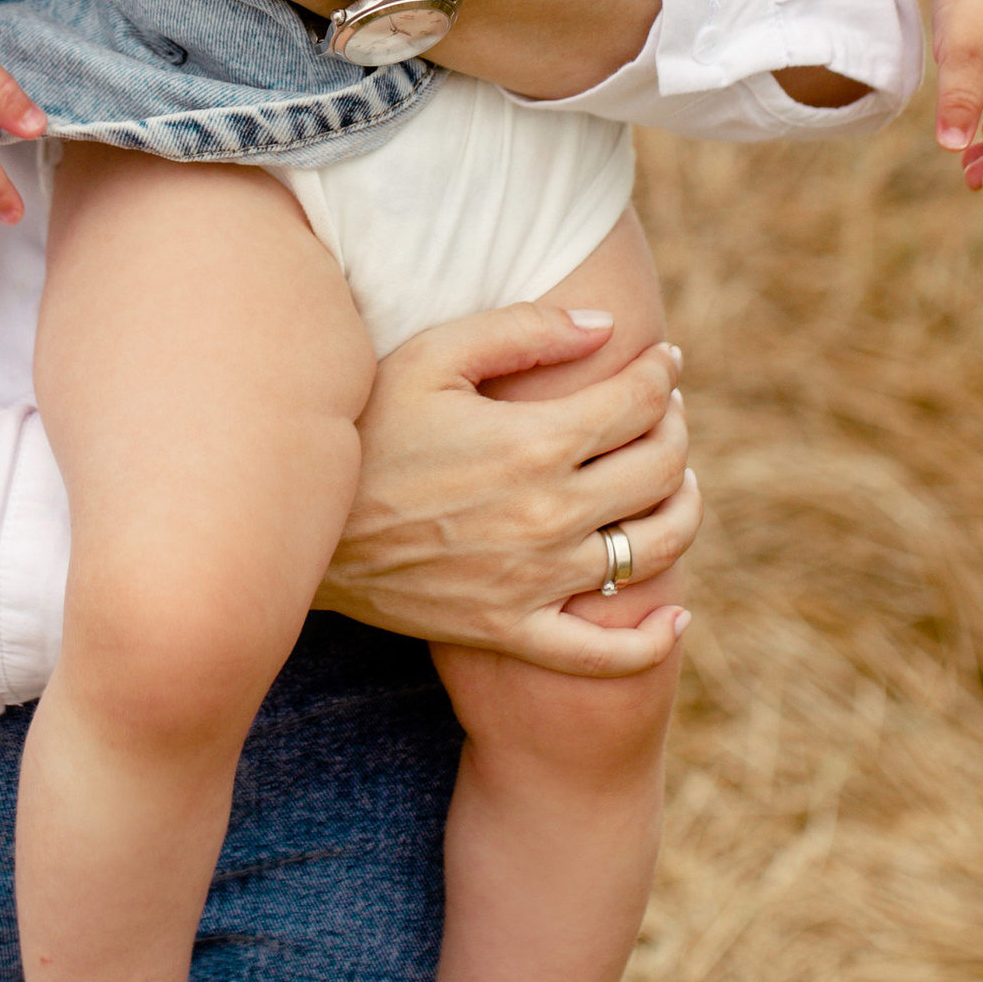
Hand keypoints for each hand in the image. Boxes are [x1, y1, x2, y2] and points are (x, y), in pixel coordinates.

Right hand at [323, 304, 700, 674]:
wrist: (299, 529)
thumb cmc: (365, 429)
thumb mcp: (431, 358)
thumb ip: (522, 331)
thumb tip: (606, 327)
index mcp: (534, 442)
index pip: (639, 402)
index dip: (663, 374)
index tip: (665, 361)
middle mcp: (549, 515)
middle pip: (660, 469)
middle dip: (675, 429)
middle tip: (665, 412)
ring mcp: (536, 581)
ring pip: (654, 550)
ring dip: (683, 510)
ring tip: (673, 484)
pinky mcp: (513, 631)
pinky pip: (605, 654)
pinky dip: (653, 640)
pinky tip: (674, 614)